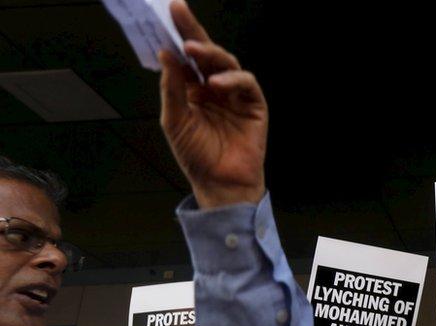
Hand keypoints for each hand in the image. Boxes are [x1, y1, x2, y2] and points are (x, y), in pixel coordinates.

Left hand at [160, 0, 267, 208]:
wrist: (219, 183)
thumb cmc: (196, 156)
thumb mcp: (175, 120)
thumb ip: (172, 87)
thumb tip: (166, 54)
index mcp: (193, 90)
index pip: (186, 57)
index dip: (177, 34)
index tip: (167, 12)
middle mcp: (214, 88)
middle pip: (206, 52)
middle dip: (193, 30)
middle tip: (179, 12)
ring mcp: (235, 95)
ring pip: (227, 63)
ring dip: (210, 53)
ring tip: (193, 50)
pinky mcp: (254, 104)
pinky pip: (246, 83)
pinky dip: (232, 79)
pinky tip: (216, 84)